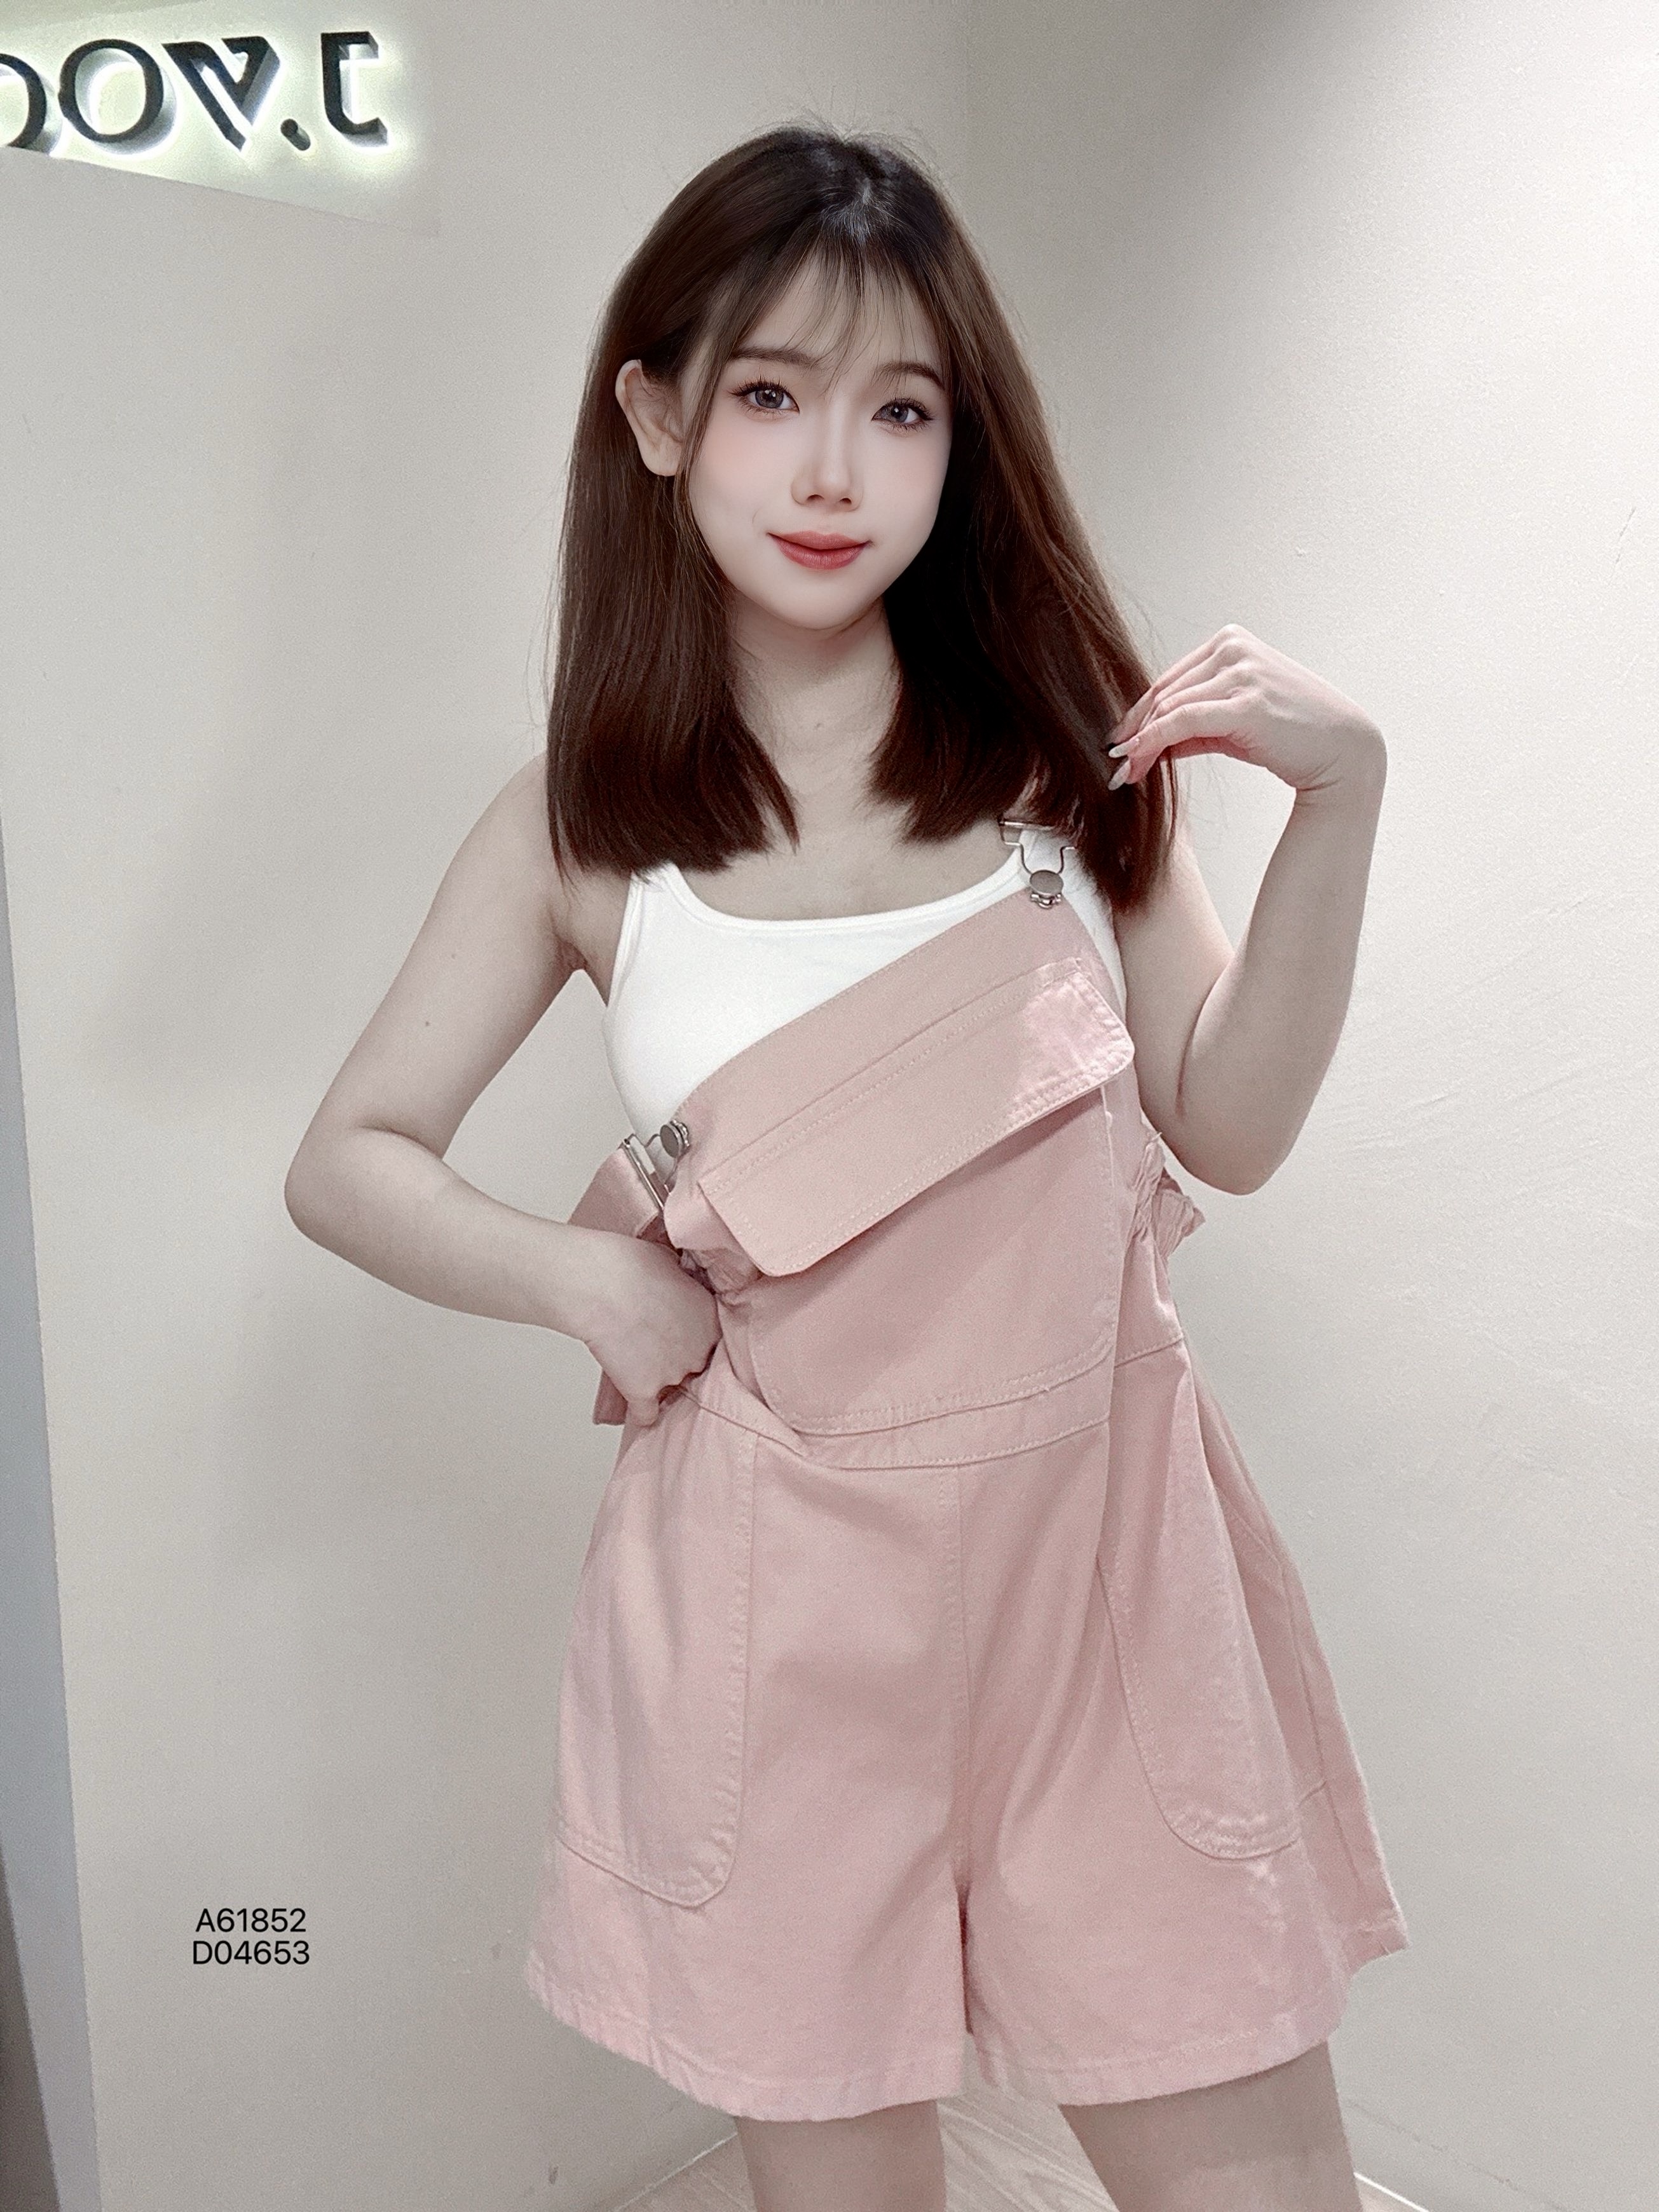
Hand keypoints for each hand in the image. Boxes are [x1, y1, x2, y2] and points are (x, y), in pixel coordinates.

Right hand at [578, 1232, 721, 1426]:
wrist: (600, 1284)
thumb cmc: (631, 1264)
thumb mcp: (673, 1264)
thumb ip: (684, 1286)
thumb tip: (677, 1286)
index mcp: (712, 1318)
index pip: (714, 1341)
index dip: (694, 1338)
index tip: (679, 1334)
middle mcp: (699, 1351)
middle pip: (697, 1367)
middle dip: (679, 1359)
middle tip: (654, 1345)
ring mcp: (672, 1374)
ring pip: (672, 1390)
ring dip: (658, 1383)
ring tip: (635, 1364)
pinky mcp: (643, 1391)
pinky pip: (647, 1415)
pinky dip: (640, 1414)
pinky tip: (634, 1407)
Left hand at [1107, 624, 1383, 797]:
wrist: (1341, 752)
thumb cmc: (1292, 736)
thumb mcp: (1236, 722)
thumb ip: (1195, 724)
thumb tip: (1149, 742)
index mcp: (1231, 642)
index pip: (1170, 679)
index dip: (1139, 715)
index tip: (1121, 744)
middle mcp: (1234, 648)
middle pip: (1164, 693)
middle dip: (1134, 732)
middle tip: (1116, 765)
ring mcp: (1241, 671)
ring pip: (1168, 708)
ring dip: (1140, 743)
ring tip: (1125, 773)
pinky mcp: (1244, 701)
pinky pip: (1182, 722)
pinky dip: (1153, 743)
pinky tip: (1138, 764)